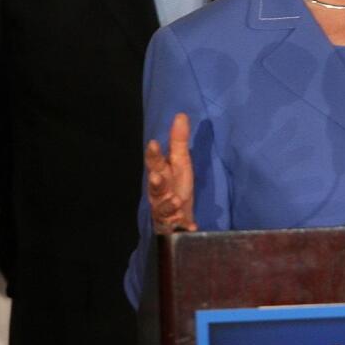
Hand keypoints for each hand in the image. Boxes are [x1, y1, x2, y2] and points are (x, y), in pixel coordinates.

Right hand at [145, 113, 195, 232]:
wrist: (177, 219)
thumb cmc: (176, 187)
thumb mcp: (180, 164)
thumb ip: (178, 141)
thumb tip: (181, 115)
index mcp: (161, 176)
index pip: (155, 164)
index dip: (153, 155)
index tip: (154, 144)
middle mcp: (159, 194)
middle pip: (155, 188)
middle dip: (155, 183)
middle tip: (157, 177)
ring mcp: (165, 213)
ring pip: (162, 210)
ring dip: (168, 206)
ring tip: (176, 201)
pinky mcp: (173, 228)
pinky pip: (177, 230)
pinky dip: (183, 228)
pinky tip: (191, 228)